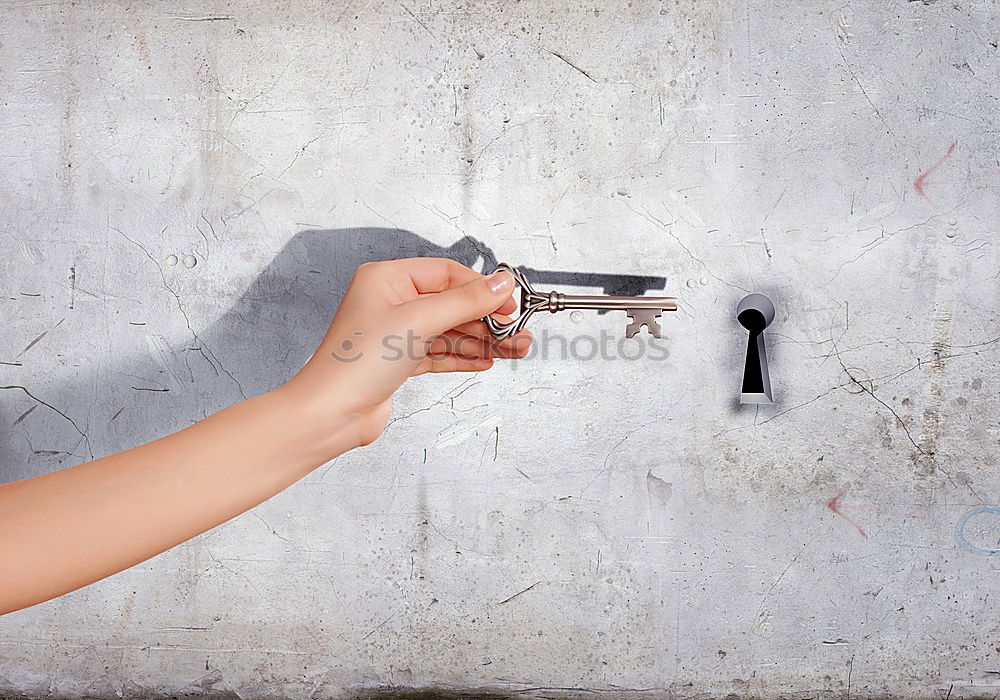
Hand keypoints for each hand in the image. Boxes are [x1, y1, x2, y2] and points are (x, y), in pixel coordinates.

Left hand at [283, 258, 531, 451]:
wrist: (330, 415)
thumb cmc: (357, 363)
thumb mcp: (418, 321)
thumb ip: (464, 302)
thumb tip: (501, 284)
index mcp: (386, 279)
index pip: (446, 274)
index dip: (480, 288)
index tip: (508, 304)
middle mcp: (390, 303)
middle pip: (451, 304)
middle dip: (487, 320)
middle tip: (518, 332)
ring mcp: (395, 334)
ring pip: (449, 332)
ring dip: (482, 341)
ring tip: (515, 349)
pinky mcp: (398, 362)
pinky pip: (440, 354)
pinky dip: (464, 357)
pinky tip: (488, 360)